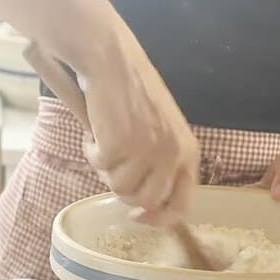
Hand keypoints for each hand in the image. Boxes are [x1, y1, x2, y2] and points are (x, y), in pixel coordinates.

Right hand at [0, 0, 199, 226]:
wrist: (112, 61)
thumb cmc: (134, 92)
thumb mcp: (163, 130)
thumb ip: (162, 163)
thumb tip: (146, 204)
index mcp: (188, 152)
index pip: (182, 205)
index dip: (159, 218)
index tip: (139, 217)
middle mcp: (172, 155)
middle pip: (145, 202)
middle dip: (124, 191)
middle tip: (113, 167)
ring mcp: (146, 152)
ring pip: (119, 188)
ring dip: (106, 168)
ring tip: (106, 140)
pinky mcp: (118, 145)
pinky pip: (98, 166)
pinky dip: (91, 151)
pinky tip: (95, 130)